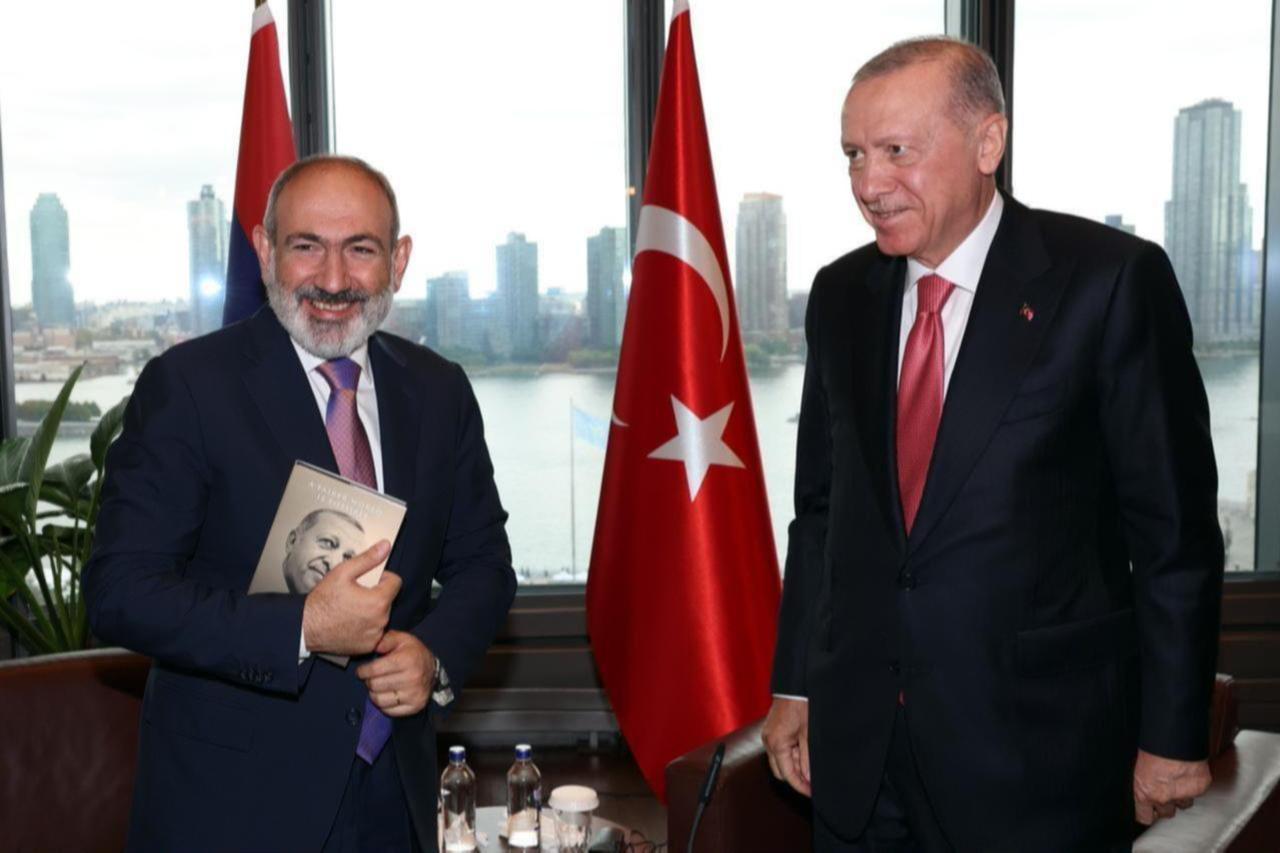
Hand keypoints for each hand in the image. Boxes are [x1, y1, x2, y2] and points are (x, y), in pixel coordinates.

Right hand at [301, 541, 399, 655]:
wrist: (305, 628)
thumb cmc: (322, 602)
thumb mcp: (343, 572)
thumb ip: (368, 559)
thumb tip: (385, 546)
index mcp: (378, 601)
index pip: (395, 582)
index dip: (383, 578)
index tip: (370, 581)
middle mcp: (380, 620)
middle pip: (388, 599)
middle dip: (376, 595)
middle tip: (355, 595)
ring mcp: (375, 635)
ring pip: (382, 616)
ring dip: (372, 611)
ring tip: (351, 609)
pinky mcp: (368, 646)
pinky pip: (375, 632)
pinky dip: (367, 627)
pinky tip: (351, 622)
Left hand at [356, 630, 435, 716]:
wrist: (433, 670)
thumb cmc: (413, 653)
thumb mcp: (401, 639)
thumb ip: (385, 639)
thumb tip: (372, 645)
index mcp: (406, 660)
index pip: (374, 670)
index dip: (363, 671)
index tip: (361, 671)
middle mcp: (411, 678)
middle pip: (374, 685)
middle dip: (368, 681)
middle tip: (370, 678)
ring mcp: (414, 695)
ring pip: (379, 700)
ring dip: (374, 694)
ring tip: (377, 687)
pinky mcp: (414, 707)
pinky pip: (389, 711)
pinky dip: (383, 705)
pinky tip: (386, 695)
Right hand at [762, 697, 810, 796]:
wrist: (793, 687)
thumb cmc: (801, 706)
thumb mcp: (808, 734)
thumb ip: (807, 758)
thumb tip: (808, 778)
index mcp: (777, 744)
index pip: (787, 774)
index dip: (800, 786)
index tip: (811, 792)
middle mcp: (768, 742)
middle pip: (780, 771)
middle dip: (795, 777)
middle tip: (812, 780)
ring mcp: (768, 736)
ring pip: (779, 761)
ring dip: (793, 765)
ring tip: (810, 764)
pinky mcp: (771, 732)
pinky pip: (778, 750)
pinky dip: (789, 755)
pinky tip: (802, 752)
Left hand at [1133, 749, 1210, 824]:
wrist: (1172, 738)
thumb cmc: (1152, 748)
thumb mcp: (1139, 767)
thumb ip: (1144, 782)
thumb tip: (1147, 786)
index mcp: (1145, 792)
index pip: (1145, 817)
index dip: (1148, 813)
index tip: (1149, 811)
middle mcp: (1164, 798)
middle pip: (1167, 813)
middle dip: (1167, 805)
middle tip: (1167, 791)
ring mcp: (1183, 795)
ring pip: (1184, 804)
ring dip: (1182, 796)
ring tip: (1178, 780)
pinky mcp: (1199, 788)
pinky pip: (1197, 793)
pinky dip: (1194, 786)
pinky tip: (1189, 774)